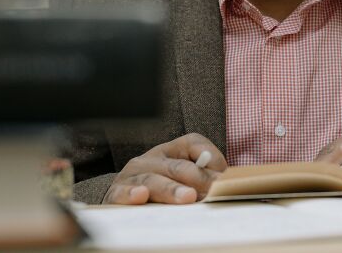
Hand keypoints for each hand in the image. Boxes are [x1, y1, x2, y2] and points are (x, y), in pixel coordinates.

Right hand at [103, 133, 226, 204]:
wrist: (122, 197)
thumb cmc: (160, 187)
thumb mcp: (182, 179)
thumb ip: (203, 177)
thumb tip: (224, 185)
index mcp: (171, 150)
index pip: (193, 143)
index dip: (211, 156)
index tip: (223, 175)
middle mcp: (151, 159)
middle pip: (177, 166)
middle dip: (197, 178)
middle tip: (212, 190)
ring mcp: (133, 175)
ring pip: (154, 180)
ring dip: (172, 189)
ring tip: (188, 197)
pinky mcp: (116, 192)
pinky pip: (123, 192)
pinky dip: (132, 194)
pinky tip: (141, 196)